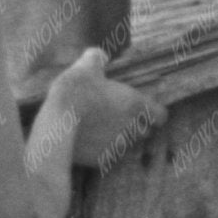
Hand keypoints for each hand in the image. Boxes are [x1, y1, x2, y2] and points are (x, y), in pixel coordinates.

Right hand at [43, 47, 160, 170]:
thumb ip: (97, 58)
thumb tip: (98, 55)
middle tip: (119, 119)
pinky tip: (89, 143)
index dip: (154, 114)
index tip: (146, 112)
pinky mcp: (101, 161)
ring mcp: (117, 147)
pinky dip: (101, 152)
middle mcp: (131, 128)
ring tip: (102, 132)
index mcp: (135, 104)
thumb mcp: (87, 65)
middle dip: (136, 127)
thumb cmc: (75, 90)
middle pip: (145, 133)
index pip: (161, 116)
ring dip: (120, 140)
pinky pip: (108, 158)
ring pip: (127, 147)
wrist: (56, 122)